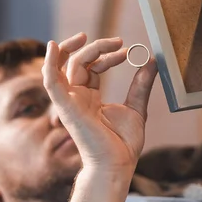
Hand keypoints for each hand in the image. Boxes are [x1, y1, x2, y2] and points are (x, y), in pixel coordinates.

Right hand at [42, 32, 157, 172]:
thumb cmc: (123, 144)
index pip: (92, 67)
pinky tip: (54, 46)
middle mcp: (77, 98)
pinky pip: (51, 82)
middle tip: (117, 40)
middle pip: (78, 62)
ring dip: (74, 49)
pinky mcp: (66, 108)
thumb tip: (151, 61)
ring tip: (87, 36)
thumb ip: (141, 85)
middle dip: (95, 47)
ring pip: (65, 67)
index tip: (127, 52)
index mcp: (89, 98)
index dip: (108, 56)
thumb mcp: (136, 108)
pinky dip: (50, 63)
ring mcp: (69, 102)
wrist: (117, 165)